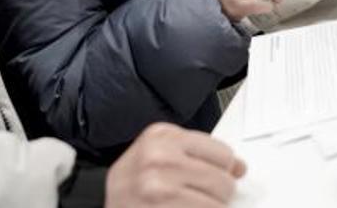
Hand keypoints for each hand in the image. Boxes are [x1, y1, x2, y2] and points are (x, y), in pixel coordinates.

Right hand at [106, 122, 246, 207]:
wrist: (97, 204)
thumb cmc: (129, 186)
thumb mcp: (155, 156)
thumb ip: (195, 155)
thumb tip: (239, 168)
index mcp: (160, 136)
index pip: (221, 152)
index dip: (221, 169)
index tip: (213, 176)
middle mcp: (160, 158)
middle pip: (223, 180)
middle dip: (217, 194)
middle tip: (195, 197)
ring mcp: (161, 189)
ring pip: (218, 204)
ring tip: (185, 206)